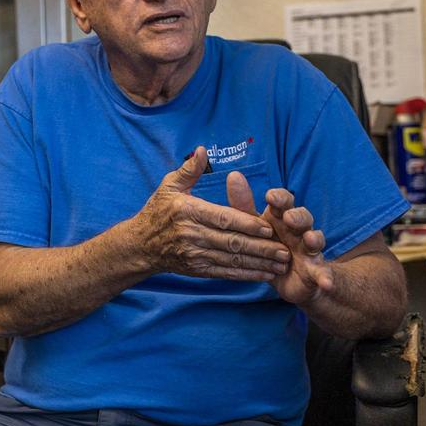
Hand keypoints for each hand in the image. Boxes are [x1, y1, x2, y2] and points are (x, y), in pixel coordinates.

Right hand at [132, 147, 290, 281]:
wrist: (140, 245)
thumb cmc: (158, 211)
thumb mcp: (169, 186)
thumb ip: (188, 170)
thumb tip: (202, 150)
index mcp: (188, 212)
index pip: (222, 218)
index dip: (246, 224)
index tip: (268, 227)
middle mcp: (192, 235)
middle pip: (231, 242)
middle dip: (260, 247)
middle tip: (285, 249)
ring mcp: (195, 254)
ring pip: (232, 260)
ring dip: (258, 263)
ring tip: (281, 264)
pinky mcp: (197, 269)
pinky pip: (225, 273)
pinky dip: (246, 275)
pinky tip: (264, 274)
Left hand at [226, 174, 333, 305]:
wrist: (291, 279)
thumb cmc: (270, 246)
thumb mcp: (256, 228)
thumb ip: (244, 206)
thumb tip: (233, 175)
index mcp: (282, 218)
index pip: (284, 202)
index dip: (279, 198)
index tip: (270, 197)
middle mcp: (298, 230)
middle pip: (302, 217)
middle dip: (297, 216)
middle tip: (289, 217)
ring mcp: (310, 250)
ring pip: (316, 239)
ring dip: (315, 238)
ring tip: (311, 240)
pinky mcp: (316, 271)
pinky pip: (323, 273)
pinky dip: (326, 278)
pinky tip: (326, 283)